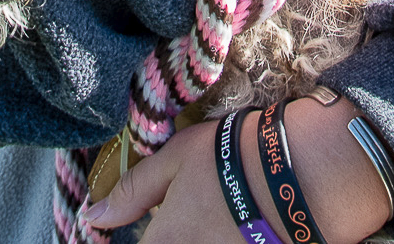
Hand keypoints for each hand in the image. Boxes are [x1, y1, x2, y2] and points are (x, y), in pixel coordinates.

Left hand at [83, 98, 392, 243]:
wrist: (303, 170)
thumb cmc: (232, 157)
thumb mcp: (175, 159)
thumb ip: (132, 191)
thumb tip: (90, 217)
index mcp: (166, 241)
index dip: (135, 231)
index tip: (141, 222)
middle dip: (175, 231)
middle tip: (192, 208)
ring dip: (201, 232)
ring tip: (221, 210)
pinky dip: (229, 236)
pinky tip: (240, 220)